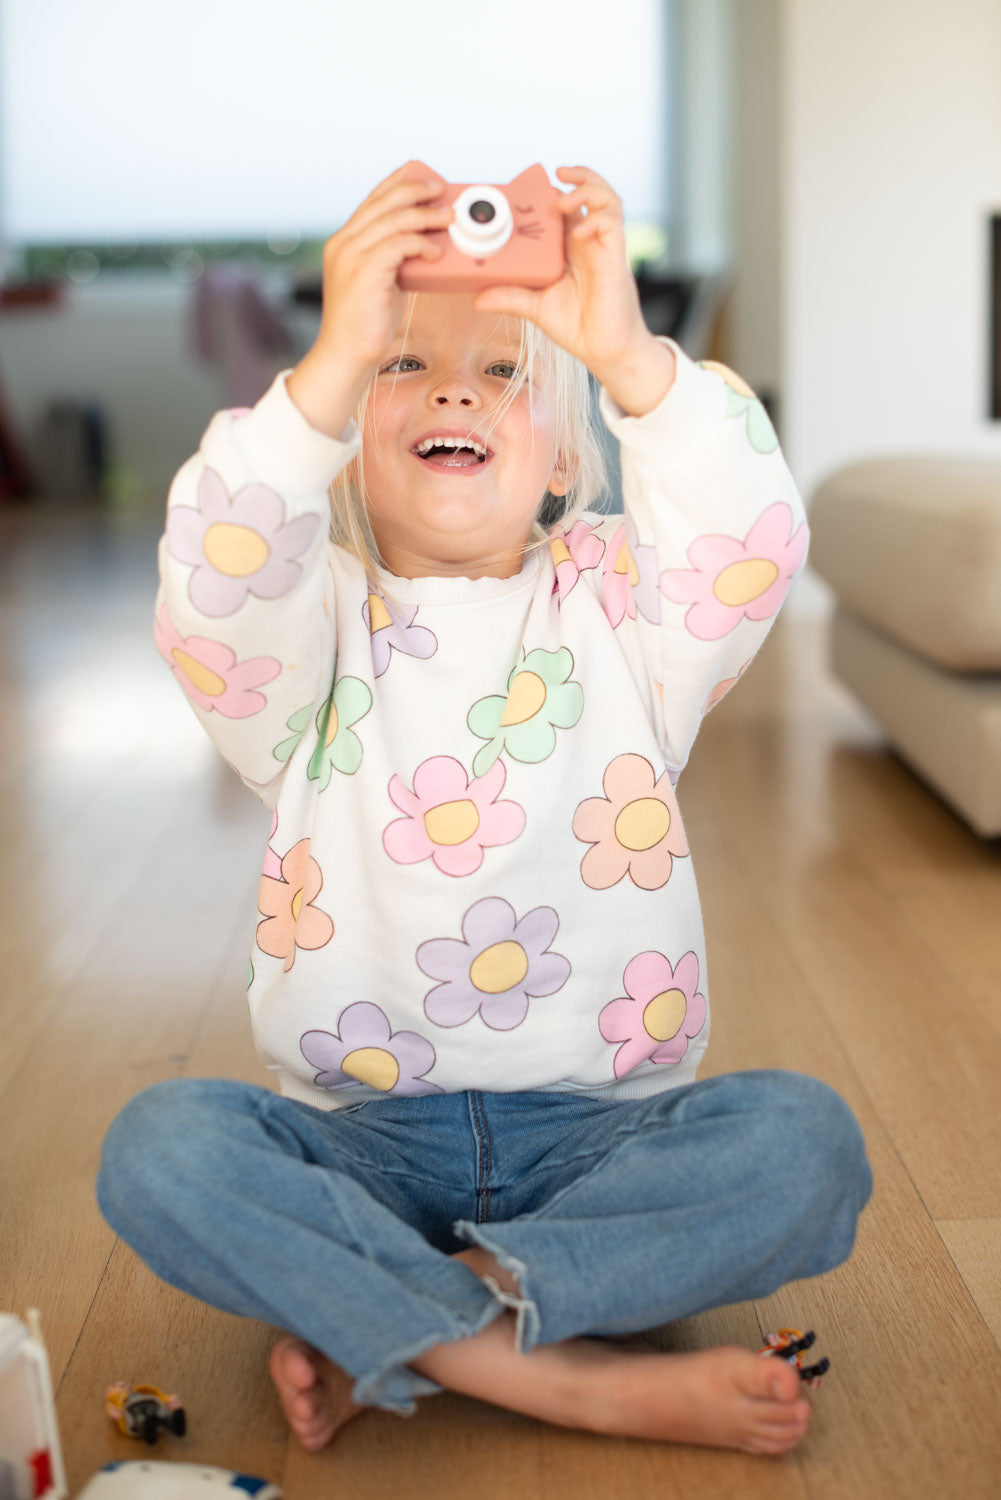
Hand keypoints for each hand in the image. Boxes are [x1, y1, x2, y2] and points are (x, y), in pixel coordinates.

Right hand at [287, 164, 452, 436]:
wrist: (347, 354)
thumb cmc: (368, 323)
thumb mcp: (381, 281)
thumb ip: (393, 259)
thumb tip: (425, 244)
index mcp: (345, 241)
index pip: (373, 199)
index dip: (398, 182)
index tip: (423, 174)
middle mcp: (344, 242)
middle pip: (384, 201)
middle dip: (416, 190)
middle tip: (443, 190)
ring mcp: (351, 255)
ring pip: (393, 219)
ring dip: (426, 216)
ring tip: (449, 218)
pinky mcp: (364, 272)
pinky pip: (397, 245)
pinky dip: (420, 244)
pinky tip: (436, 253)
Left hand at [472, 166, 674, 416]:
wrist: (604, 350)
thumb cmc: (577, 328)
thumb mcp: (535, 308)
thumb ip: (510, 297)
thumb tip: (476, 299)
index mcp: (571, 249)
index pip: (566, 209)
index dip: (552, 193)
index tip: (530, 188)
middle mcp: (589, 243)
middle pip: (590, 194)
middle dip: (577, 178)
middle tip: (555, 173)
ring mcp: (603, 248)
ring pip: (607, 200)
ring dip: (589, 188)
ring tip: (565, 197)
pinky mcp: (615, 258)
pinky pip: (611, 224)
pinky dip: (595, 219)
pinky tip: (579, 230)